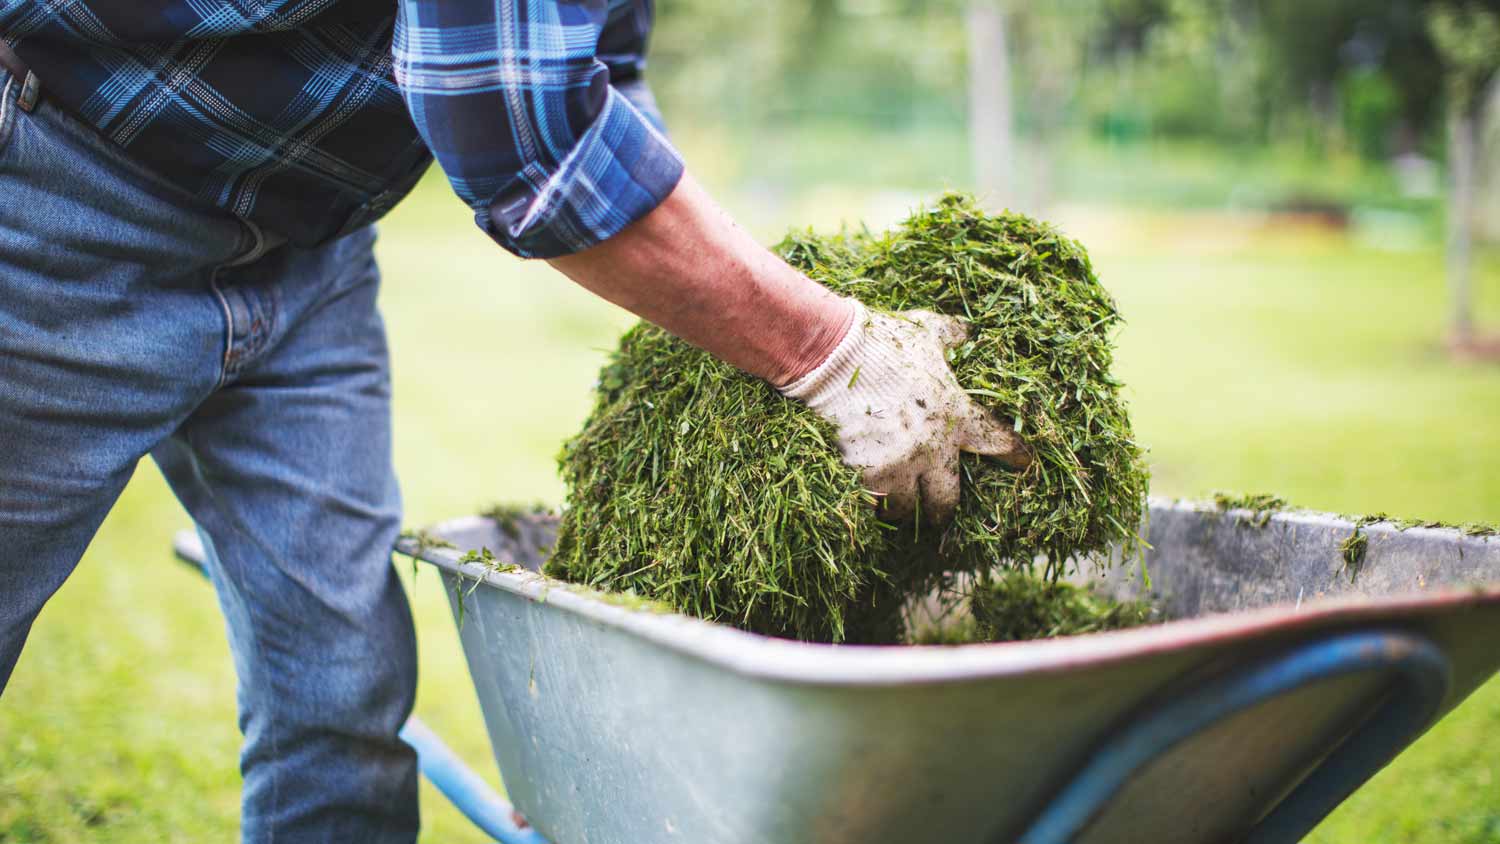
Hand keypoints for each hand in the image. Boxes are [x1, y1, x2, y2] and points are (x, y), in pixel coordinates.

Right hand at [779, 302, 1029, 522]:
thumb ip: (949, 335)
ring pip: (906, 508)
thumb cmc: (883, 343)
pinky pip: (873, 504)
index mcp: (955, 414)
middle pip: (947, 501)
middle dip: (942, 510)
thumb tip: (967, 331)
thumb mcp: (925, 332)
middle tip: (936, 510)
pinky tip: (867, 500)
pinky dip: (871, 504)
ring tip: (893, 503)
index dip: (1014, 455)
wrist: (836, 357)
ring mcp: (899, 466)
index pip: (997, 441)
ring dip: (901, 506)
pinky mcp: (867, 474)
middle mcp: (932, 449)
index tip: (1023, 464)